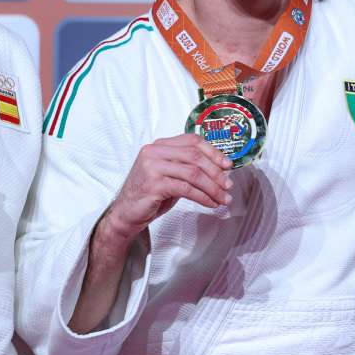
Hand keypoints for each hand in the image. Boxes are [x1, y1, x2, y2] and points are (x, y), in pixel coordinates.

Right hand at [99, 134, 231, 246]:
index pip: (192, 141)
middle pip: (195, 156)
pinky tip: (210, 203)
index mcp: (160, 145)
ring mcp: (152, 167)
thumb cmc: (151, 194)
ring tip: (223, 198)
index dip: (213, 152)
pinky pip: (186, 189)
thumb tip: (220, 170)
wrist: (126, 213)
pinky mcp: (153, 184)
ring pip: (193, 173)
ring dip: (213, 187)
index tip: (228, 165)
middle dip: (216, 172)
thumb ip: (188, 168)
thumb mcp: (170, 175)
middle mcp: (154, 152)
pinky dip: (202, 197)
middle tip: (228, 185)